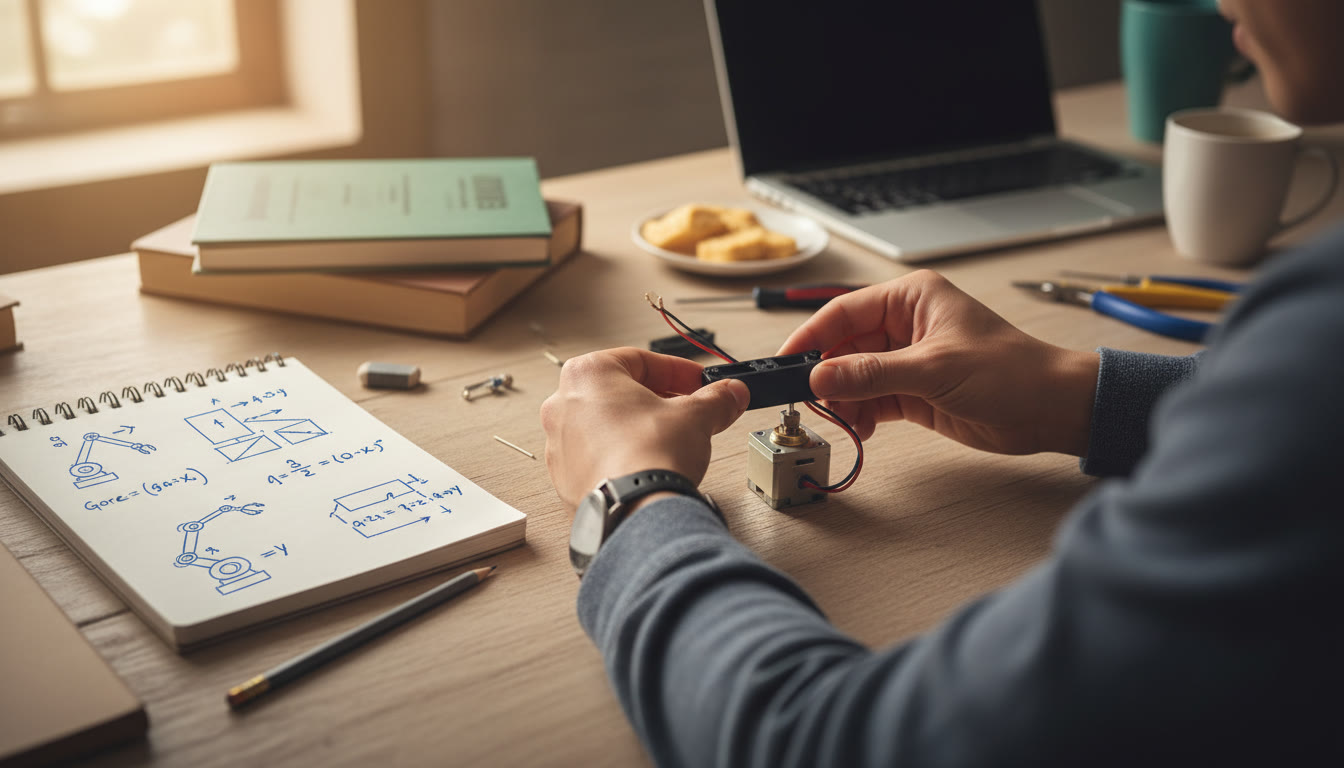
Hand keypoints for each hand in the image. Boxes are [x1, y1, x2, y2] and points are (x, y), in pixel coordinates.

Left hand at [540, 348, 749, 507]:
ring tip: (670, 441)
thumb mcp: (695, 416)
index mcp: (587, 374)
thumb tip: (729, 394)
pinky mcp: (564, 478)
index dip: (678, 371)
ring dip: (637, 428)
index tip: (698, 382)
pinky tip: (647, 466)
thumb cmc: (647, 457)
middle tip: (688, 410)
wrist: (634, 510)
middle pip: (619, 392)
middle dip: (658, 400)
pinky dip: (621, 456)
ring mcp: (559, 444)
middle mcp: (563, 405)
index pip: (640, 360)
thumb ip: (715, 399)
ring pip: (605, 425)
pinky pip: (596, 457)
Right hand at [777, 271, 1098, 455]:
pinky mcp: (913, 392)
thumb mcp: (934, 369)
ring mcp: (908, 360)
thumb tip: (821, 375)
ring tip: (841, 419)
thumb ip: (872, 374)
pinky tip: (860, 427)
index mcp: (911, 299)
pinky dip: (860, 415)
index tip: (787, 362)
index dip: (811, 337)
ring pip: (854, 377)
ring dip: (843, 399)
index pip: (843, 312)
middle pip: (844, 346)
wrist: (1050, 410)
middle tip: (809, 399)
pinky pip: (870, 400)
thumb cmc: (1011, 372)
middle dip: (827, 374)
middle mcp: (905, 325)